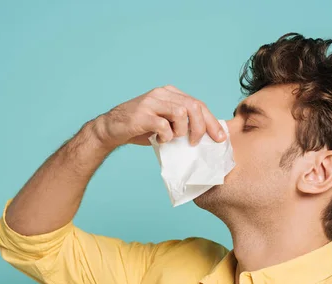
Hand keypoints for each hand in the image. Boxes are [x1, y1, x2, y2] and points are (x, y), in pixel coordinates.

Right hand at [91, 85, 226, 148]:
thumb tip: (206, 135)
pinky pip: (163, 125)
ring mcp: (151, 102)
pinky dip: (166, 136)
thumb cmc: (140, 128)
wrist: (111, 128)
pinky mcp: (142, 114)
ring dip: (181, 131)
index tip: (220, 138)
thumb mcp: (164, 122)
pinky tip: (159, 140)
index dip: (212, 121)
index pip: (198, 104)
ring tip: (173, 139)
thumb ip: (181, 123)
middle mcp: (162, 94)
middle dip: (201, 127)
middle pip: (193, 107)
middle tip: (195, 143)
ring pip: (181, 113)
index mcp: (170, 93)